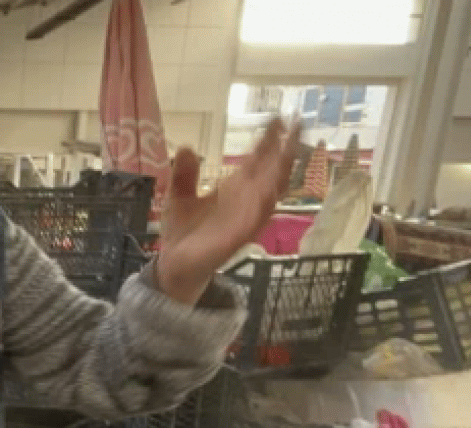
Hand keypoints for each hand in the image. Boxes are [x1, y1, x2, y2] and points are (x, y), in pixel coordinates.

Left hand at [156, 116, 301, 304]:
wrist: (174, 266)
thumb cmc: (183, 232)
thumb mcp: (179, 197)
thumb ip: (185, 175)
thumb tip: (185, 147)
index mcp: (233, 190)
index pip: (256, 160)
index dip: (267, 140)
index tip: (278, 117)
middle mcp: (244, 202)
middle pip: (271, 172)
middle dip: (285, 150)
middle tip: (297, 124)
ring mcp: (244, 219)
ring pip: (270, 193)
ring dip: (280, 173)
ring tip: (291, 150)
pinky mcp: (236, 238)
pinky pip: (254, 221)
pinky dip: (262, 207)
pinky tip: (268, 192)